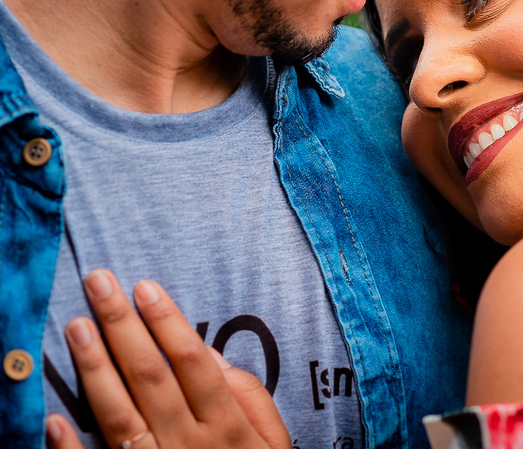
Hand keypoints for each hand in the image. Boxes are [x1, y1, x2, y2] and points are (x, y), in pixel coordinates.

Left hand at [44, 270, 290, 448]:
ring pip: (118, 413)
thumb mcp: (275, 444)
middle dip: (122, 326)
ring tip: (75, 326)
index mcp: (225, 426)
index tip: (144, 288)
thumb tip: (214, 359)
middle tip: (99, 284)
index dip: (167, 322)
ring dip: (94, 368)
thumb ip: (251, 400)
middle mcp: (188, 443)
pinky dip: (71, 447)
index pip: (191, 362)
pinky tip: (52, 416)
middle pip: (149, 376)